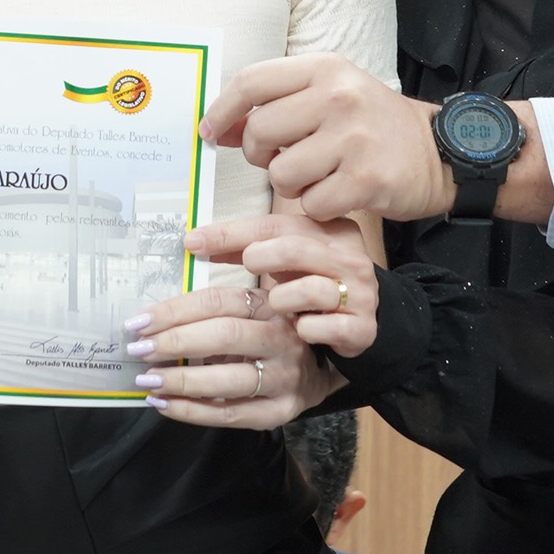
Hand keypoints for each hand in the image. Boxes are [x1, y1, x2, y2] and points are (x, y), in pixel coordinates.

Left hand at [128, 268, 344, 429]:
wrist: (317, 371)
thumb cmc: (269, 333)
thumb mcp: (254, 307)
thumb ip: (216, 304)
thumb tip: (153, 313)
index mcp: (271, 305)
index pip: (219, 301)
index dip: (176, 310)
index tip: (139, 321)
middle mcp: (283, 338)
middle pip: (225, 336)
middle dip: (175, 342)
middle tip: (138, 349)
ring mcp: (284, 377)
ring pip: (228, 379)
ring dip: (181, 380)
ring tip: (146, 380)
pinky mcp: (280, 411)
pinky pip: (230, 414)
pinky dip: (191, 411)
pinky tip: (163, 404)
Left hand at [182, 213, 378, 358]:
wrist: (359, 325)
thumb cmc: (312, 287)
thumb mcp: (287, 260)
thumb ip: (248, 247)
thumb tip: (195, 242)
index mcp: (330, 230)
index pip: (274, 223)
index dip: (230, 232)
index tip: (192, 241)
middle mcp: (348, 258)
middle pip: (293, 249)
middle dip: (257, 258)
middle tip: (239, 269)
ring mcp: (359, 293)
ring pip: (309, 290)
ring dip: (282, 299)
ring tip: (277, 305)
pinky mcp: (361, 327)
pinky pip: (324, 327)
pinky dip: (306, 330)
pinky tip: (300, 330)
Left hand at [200, 53, 455, 221]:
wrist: (441, 152)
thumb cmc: (373, 124)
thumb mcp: (333, 92)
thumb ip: (279, 103)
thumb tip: (218, 128)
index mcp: (325, 69)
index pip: (251, 82)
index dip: (222, 110)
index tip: (211, 132)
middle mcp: (339, 97)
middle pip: (258, 132)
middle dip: (257, 155)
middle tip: (278, 159)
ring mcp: (353, 139)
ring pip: (280, 174)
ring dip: (290, 185)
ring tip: (317, 176)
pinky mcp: (365, 180)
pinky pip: (310, 204)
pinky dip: (317, 206)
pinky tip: (338, 193)